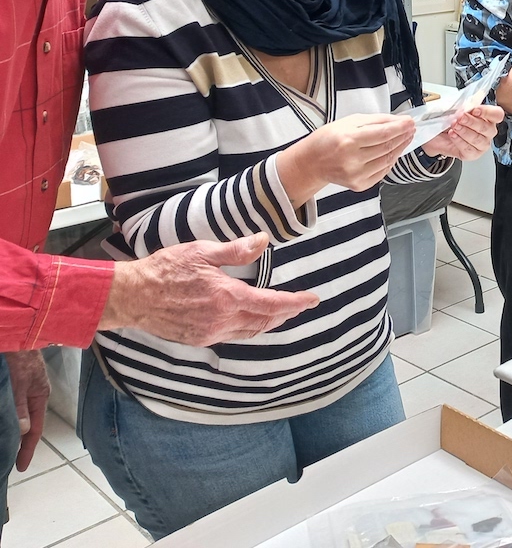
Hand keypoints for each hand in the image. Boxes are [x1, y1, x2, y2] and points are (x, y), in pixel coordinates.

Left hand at [5, 350, 49, 471]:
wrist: (18, 331)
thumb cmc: (20, 357)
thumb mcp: (20, 383)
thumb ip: (21, 406)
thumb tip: (24, 432)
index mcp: (40, 395)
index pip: (36, 429)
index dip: (27, 449)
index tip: (20, 468)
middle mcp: (34, 393)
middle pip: (27, 423)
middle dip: (19, 441)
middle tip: (8, 459)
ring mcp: (24, 387)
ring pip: (18, 414)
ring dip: (11, 428)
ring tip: (4, 443)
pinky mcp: (14, 382)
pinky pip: (12, 405)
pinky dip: (8, 416)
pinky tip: (3, 420)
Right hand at [100, 232, 319, 343]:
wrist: (132, 296)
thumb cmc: (165, 269)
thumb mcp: (202, 251)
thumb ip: (236, 249)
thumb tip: (264, 240)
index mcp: (227, 297)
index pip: (272, 304)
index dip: (295, 303)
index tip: (312, 300)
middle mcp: (222, 320)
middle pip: (264, 321)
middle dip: (286, 314)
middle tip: (300, 305)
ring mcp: (209, 333)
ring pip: (249, 332)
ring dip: (268, 323)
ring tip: (281, 313)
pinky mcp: (198, 338)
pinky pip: (232, 336)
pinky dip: (248, 328)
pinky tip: (250, 320)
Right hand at [276, 113, 416, 204]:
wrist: (312, 162)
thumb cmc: (329, 138)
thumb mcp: (349, 122)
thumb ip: (375, 121)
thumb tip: (398, 120)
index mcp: (349, 140)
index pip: (383, 134)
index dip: (400, 128)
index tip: (410, 122)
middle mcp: (353, 159)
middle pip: (387, 147)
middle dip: (403, 136)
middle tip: (411, 128)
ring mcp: (356, 175)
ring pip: (388, 160)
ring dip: (400, 148)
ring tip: (407, 138)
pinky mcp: (359, 185)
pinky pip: (382, 172)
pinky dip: (391, 161)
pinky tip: (395, 151)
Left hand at [424, 104, 503, 161]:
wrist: (439, 135)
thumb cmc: (451, 121)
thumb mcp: (458, 110)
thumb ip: (464, 108)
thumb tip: (465, 106)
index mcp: (488, 118)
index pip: (497, 114)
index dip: (487, 112)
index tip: (474, 110)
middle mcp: (488, 132)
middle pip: (487, 128)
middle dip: (471, 122)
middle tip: (460, 117)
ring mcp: (482, 144)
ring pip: (478, 139)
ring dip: (464, 131)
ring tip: (454, 125)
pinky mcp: (473, 154)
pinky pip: (468, 149)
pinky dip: (459, 141)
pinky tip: (452, 134)